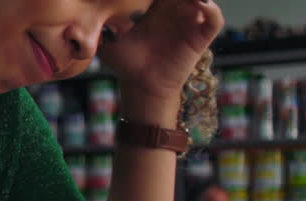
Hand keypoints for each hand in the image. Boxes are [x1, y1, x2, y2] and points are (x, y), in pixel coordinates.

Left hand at [99, 0, 223, 101]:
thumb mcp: (109, 39)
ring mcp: (189, 23)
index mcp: (155, 7)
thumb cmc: (125, 63)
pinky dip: (211, 10)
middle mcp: (175, 12)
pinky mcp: (200, 38)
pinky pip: (214, 19)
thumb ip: (101, 24)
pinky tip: (200, 5)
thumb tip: (90, 9)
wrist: (141, 87)